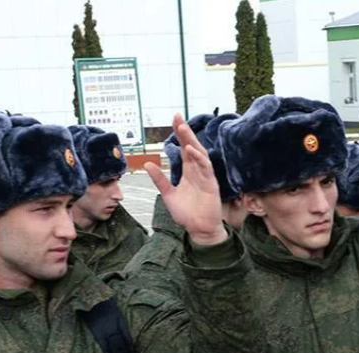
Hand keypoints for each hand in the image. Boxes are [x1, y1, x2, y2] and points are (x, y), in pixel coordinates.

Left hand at [145, 113, 229, 246]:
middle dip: (185, 131)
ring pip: (199, 153)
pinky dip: (198, 158)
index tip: (174, 119)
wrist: (199, 229)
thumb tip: (147, 164)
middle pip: (192, 146)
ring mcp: (205, 176)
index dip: (180, 134)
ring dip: (191, 140)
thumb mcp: (168, 194)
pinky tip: (190, 150)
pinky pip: (206, 168)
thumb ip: (160, 179)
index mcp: (189, 172)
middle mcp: (198, 171)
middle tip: (177, 116)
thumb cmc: (187, 214)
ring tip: (183, 128)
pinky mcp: (211, 184)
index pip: (184, 148)